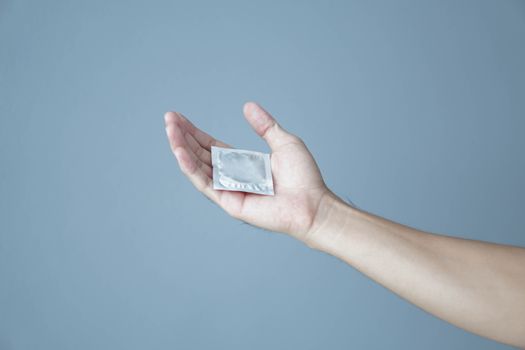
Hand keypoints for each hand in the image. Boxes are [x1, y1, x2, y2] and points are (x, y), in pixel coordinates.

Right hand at [164, 102, 331, 240]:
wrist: (311, 204)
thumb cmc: (303, 178)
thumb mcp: (284, 142)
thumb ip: (264, 126)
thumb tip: (248, 106)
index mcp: (243, 164)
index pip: (212, 147)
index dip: (195, 133)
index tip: (179, 118)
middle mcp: (232, 177)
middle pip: (201, 154)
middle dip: (183, 136)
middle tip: (168, 118)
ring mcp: (229, 190)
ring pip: (198, 168)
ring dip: (181, 148)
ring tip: (169, 129)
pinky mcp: (229, 202)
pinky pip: (205, 183)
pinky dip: (191, 168)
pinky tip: (179, 152)